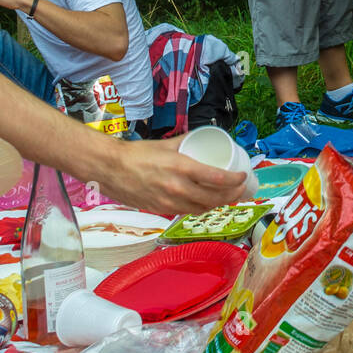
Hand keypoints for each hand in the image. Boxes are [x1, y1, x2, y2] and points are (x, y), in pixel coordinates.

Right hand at [98, 137, 249, 215]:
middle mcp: (178, 188)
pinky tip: (205, 203)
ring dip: (218, 204)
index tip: (242, 175)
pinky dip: (200, 208)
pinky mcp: (161, 210)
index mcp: (182, 167)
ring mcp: (169, 202)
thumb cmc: (137, 153)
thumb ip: (187, 143)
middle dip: (232, 195)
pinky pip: (187, 212)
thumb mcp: (167, 144)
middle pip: (215, 197)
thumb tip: (203, 139)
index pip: (218, 178)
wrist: (110, 168)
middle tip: (240, 188)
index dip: (235, 180)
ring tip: (227, 197)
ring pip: (203, 208)